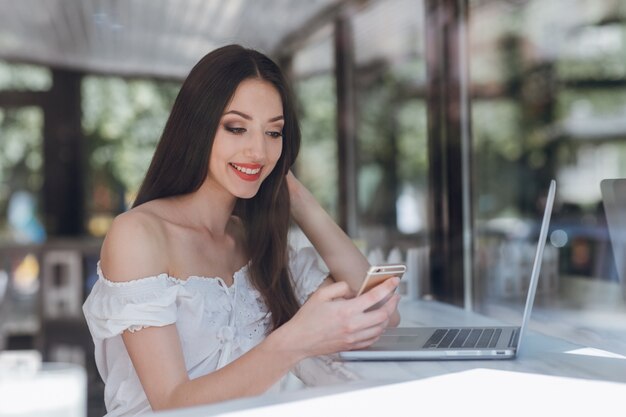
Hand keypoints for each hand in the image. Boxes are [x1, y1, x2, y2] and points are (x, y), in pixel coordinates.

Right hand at [274, 277, 400, 358]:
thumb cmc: (307, 318)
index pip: (374, 297)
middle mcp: (353, 326)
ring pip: (380, 329)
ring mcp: (353, 338)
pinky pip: (372, 339)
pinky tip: (377, 324)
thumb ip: (340, 288)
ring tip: (387, 309)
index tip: (394, 281)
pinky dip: (378, 330)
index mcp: (346, 311)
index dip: (387, 287)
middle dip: (392, 304)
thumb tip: (354, 290)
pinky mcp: (351, 346)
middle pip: (383, 315)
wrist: (299, 340)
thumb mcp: (321, 294)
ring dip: (387, 317)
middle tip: (394, 296)